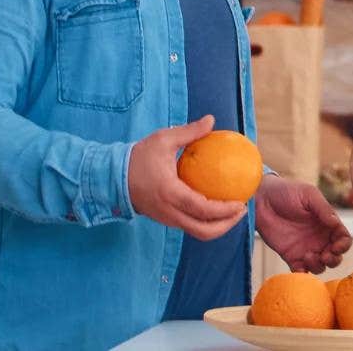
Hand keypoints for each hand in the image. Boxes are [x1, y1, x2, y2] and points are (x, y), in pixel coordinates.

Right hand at [128, 115, 248, 239]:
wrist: (111, 177)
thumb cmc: (138, 157)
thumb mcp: (163, 139)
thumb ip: (189, 131)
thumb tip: (211, 120)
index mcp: (170, 193)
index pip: (202, 209)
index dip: (224, 211)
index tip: (240, 203)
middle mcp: (169, 211)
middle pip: (203, 231)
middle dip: (226, 226)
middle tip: (241, 210)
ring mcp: (166, 218)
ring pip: (196, 232)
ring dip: (217, 226)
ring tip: (233, 211)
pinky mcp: (164, 219)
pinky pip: (189, 225)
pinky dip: (206, 221)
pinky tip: (216, 206)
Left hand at [255, 175, 352, 273]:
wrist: (261, 199)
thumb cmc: (287, 191)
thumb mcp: (308, 195)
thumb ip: (323, 209)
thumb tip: (336, 223)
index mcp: (327, 223)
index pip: (343, 239)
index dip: (343, 245)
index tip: (336, 246)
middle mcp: (319, 238)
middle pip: (335, 256)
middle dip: (334, 259)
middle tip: (325, 255)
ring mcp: (305, 248)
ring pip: (320, 266)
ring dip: (319, 266)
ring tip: (308, 256)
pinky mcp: (290, 256)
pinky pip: (300, 271)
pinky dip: (302, 274)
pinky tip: (299, 266)